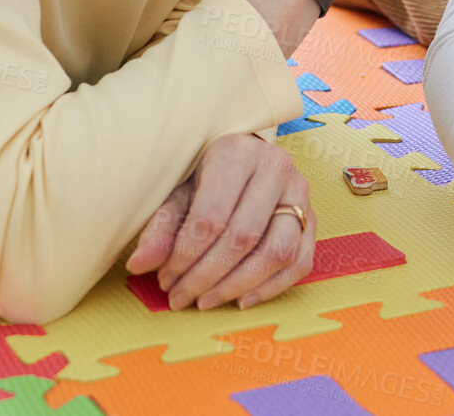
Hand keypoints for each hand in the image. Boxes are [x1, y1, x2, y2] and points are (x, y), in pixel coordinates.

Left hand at [125, 133, 315, 310]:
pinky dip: (271, 288)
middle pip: (243, 237)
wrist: (246, 157)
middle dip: (207, 277)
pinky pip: (300, 262)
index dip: (185, 257)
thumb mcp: (178, 192)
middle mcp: (275, 167)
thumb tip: (139, 265)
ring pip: (277, 252)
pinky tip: (241, 299)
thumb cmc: (206, 176)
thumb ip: (161, 227)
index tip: (165, 279)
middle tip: (181, 297)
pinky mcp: (313, 217)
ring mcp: (300, 193)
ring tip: (207, 301)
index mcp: (236, 153)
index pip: (211, 217)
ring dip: (239, 286)